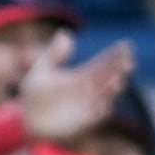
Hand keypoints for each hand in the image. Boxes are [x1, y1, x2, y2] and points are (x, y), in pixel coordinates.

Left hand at [18, 29, 135, 143]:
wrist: (27, 119)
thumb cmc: (35, 93)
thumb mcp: (42, 70)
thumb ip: (54, 54)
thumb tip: (65, 33)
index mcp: (82, 76)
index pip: (102, 63)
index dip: (115, 55)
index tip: (125, 45)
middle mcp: (89, 90)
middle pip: (108, 77)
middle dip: (119, 70)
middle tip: (127, 62)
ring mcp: (88, 105)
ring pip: (106, 96)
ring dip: (113, 89)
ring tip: (117, 81)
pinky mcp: (83, 121)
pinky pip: (96, 116)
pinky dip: (102, 111)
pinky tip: (106, 104)